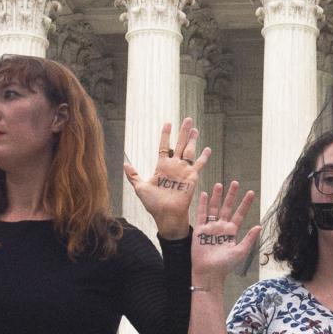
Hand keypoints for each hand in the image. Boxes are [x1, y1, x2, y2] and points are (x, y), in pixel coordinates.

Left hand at [125, 118, 210, 239]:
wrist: (166, 215)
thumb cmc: (153, 203)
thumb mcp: (140, 187)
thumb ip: (133, 175)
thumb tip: (125, 163)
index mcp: (162, 166)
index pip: (165, 146)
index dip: (166, 134)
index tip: (168, 123)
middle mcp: (174, 166)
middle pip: (180, 144)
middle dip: (183, 132)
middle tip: (188, 119)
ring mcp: (183, 171)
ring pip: (189, 151)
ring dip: (192, 139)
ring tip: (195, 128)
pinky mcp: (191, 177)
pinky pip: (198, 165)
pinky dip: (203, 157)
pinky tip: (207, 149)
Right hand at [190, 181, 259, 284]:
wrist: (209, 272)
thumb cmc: (225, 265)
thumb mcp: (240, 251)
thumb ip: (249, 238)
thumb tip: (259, 226)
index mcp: (232, 232)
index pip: (240, 214)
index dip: (245, 204)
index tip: (251, 193)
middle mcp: (221, 227)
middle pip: (227, 207)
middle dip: (231, 195)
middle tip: (235, 183)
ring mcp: (210, 227)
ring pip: (214, 208)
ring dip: (217, 197)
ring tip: (220, 184)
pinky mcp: (200, 230)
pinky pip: (201, 214)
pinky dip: (203, 204)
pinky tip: (205, 194)